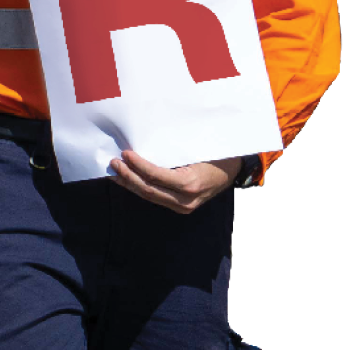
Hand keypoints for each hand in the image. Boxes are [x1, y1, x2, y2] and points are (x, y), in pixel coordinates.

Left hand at [110, 152, 241, 213]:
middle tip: (114, 163)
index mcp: (190, 183)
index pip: (156, 176)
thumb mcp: (197, 149)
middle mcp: (185, 200)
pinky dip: (140, 188)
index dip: (138, 166)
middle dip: (128, 177)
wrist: (235, 170)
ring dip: (130, 184)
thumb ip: (173, 150)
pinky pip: (156, 197)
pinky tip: (129, 180)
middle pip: (149, 190)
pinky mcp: (180, 207)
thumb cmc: (217, 154)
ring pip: (149, 197)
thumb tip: (145, 142)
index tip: (125, 154)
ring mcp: (183, 206)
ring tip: (115, 172)